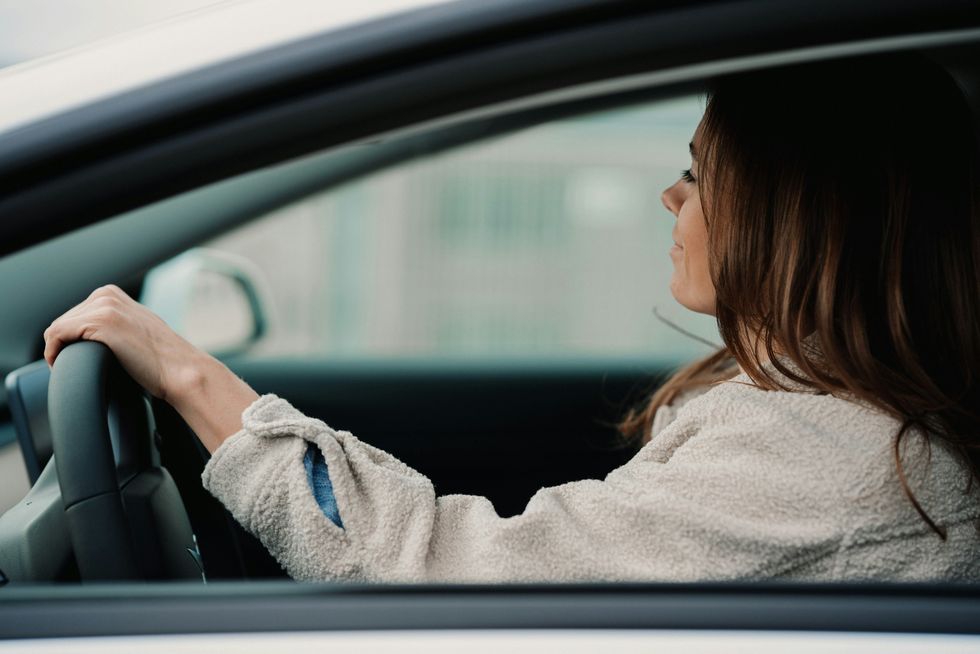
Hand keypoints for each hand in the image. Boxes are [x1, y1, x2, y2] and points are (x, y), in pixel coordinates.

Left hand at [43, 285, 258, 451]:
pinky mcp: (101, 323)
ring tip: (72, 369)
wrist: (181, 371)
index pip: (72, 315)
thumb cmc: (162, 361)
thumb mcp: (135, 331)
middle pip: (63, 321)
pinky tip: (63, 367)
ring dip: (58, 351)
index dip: (70, 340)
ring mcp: (105, 306)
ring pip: (57, 329)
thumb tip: (95, 338)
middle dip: (64, 345)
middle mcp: (107, 295)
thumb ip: (114, 325)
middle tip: (75, 368)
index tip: (77, 359)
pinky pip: (56, 335)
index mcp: (112, 294)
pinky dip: (53, 353)